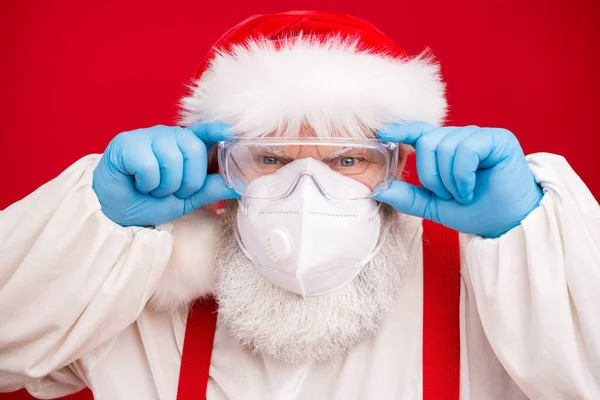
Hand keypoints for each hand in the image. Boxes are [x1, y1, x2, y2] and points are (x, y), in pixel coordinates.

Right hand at [92, 122, 238, 226]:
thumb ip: (211, 189)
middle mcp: (167, 135)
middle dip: (187, 181)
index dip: (216, 130)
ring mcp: (146, 136)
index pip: (203, 132)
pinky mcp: (126, 143)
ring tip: (152, 188)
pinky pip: (149, 165)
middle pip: (193, 151)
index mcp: (183, 145)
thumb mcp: (186, 200)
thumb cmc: (150, 201)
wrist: (116, 212)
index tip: (229, 132)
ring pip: (172, 159)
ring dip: (165, 185)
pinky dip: (147, 183)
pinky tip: (137, 182)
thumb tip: (241, 184)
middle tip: (170, 191)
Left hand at [375, 122, 542, 237]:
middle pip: (428, 141)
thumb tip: (380, 189)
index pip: (420, 132)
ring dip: (449, 180)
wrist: (509, 223)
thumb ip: (409, 197)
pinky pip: (466, 149)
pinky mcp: (498, 139)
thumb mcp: (435, 207)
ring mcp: (480, 136)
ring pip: (445, 146)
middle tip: (448, 195)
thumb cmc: (477, 211)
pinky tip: (470, 188)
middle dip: (431, 176)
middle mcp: (461, 138)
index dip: (401, 130)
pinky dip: (462, 174)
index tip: (382, 132)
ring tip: (463, 193)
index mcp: (446, 150)